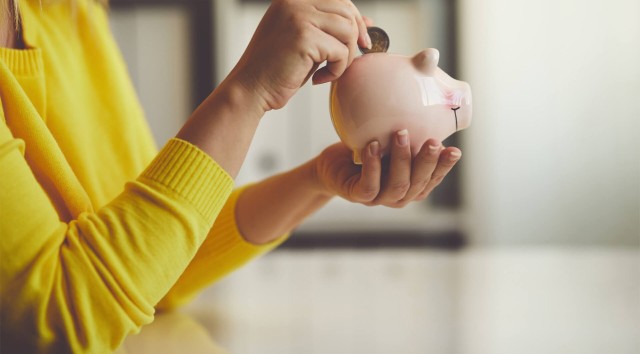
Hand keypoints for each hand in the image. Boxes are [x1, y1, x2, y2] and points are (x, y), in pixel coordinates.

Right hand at [229, 0, 369, 110]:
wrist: (250, 89)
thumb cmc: (276, 70)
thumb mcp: (307, 43)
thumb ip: (331, 28)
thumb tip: (368, 21)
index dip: (356, 20)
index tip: (362, 42)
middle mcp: (294, 2)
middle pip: (346, 11)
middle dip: (355, 38)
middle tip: (347, 61)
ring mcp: (298, 17)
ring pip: (348, 30)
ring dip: (345, 56)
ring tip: (329, 71)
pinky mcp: (304, 37)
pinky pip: (341, 51)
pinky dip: (337, 70)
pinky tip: (318, 79)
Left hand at [312, 131, 461, 207]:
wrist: (334, 166)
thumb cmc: (367, 152)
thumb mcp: (390, 141)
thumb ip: (409, 134)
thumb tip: (427, 101)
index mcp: (413, 185)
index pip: (433, 178)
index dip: (445, 167)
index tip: (455, 150)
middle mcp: (400, 196)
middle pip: (418, 184)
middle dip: (427, 162)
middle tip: (433, 141)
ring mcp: (379, 199)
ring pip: (397, 185)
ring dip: (401, 159)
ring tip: (400, 134)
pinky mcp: (358, 196)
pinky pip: (369, 185)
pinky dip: (373, 165)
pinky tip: (373, 146)